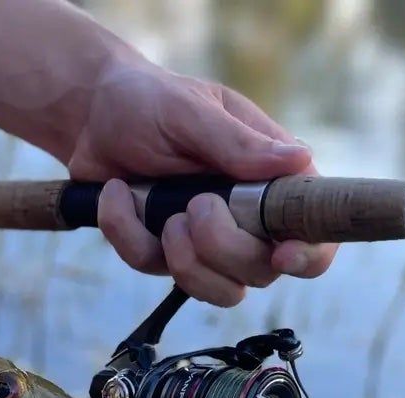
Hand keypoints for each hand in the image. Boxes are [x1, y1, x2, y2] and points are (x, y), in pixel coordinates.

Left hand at [68, 57, 337, 306]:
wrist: (89, 114)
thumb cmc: (149, 100)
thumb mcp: (191, 111)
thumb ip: (239, 142)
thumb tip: (300, 160)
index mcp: (272, 178)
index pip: (314, 231)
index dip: (309, 254)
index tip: (281, 254)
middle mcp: (248, 218)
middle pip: (262, 271)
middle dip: (223, 248)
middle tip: (195, 205)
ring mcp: (207, 243)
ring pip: (218, 291)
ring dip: (183, 259)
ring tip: (157, 209)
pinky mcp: (165, 254)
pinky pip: (155, 270)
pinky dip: (127, 232)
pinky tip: (116, 194)